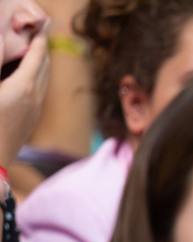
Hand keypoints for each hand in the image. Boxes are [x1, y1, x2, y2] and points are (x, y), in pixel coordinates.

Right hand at [0, 25, 50, 167]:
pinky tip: (29, 78)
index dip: (39, 39)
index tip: (42, 25)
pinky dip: (37, 78)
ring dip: (42, 64)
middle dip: (42, 48)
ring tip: (36, 51)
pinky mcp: (30, 121)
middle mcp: (34, 98)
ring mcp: (34, 111)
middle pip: (44, 67)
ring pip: (44, 81)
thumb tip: (0, 45)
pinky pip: (39, 93)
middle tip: (40, 33)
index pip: (36, 56)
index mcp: (22, 87)